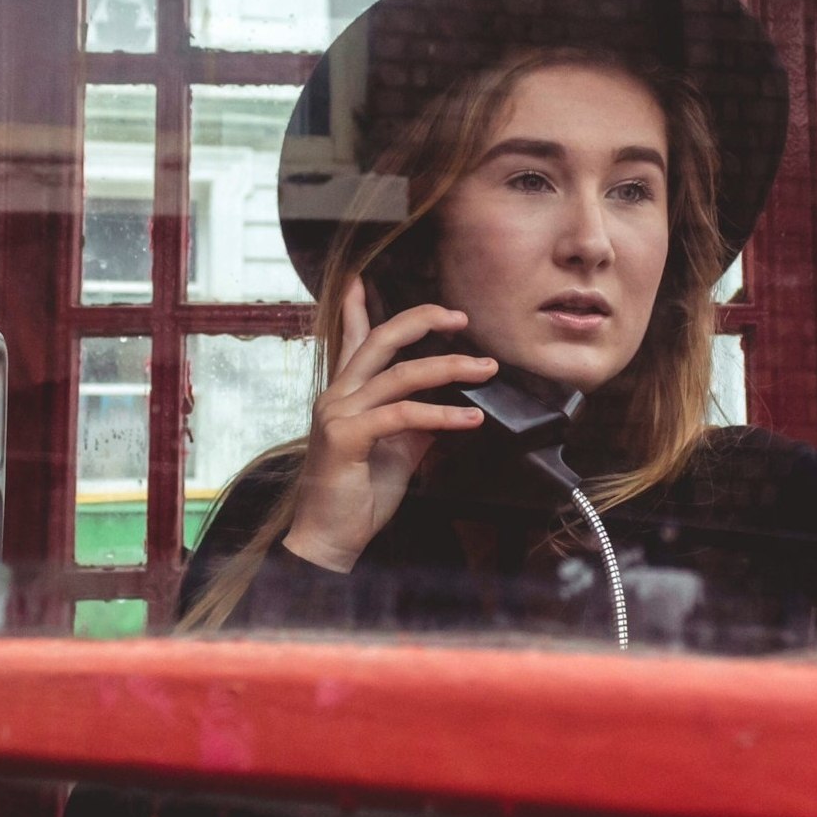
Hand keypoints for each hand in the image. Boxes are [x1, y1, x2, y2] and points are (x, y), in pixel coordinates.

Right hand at [282, 276, 496, 571]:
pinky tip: (470, 419)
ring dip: (450, 368)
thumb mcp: (398, 451)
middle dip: (422, 321)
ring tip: (486, 370)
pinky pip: (401, 414)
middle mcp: (337, 395)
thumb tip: (454, 403)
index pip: (352, 341)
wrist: (330, 538)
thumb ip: (418, 423)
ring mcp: (338, 413)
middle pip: (382, 341)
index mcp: (346, 395)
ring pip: (400, 374)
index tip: (360, 278)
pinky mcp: (346, 436)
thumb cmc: (358, 496)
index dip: (356, 308)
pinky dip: (441, 415)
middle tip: (461, 317)